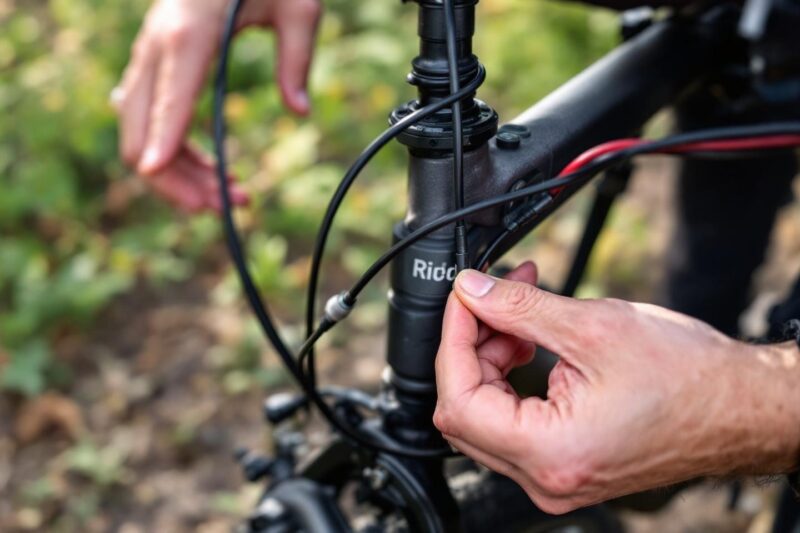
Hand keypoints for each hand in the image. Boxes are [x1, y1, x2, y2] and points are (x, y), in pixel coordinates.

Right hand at [113, 0, 320, 211]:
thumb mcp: (297, 6)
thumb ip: (296, 59)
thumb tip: (299, 110)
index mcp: (189, 36)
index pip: (167, 106)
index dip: (166, 152)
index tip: (174, 191)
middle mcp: (157, 48)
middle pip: (140, 133)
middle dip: (178, 180)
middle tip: (230, 204)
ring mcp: (149, 54)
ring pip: (137, 132)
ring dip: (175, 172)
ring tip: (226, 195)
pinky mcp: (155, 60)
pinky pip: (146, 116)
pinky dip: (169, 148)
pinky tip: (204, 168)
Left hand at [434, 265, 799, 513]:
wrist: (739, 406)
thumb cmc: (690, 378)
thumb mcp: (594, 327)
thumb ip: (519, 309)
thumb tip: (471, 290)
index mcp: (550, 453)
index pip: (459, 399)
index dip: (454, 339)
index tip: (465, 297)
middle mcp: (545, 476)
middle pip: (466, 408)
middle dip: (473, 344)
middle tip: (495, 297)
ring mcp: (553, 474)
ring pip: (486, 412)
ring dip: (491, 356)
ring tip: (520, 313)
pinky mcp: (563, 461)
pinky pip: (512, 420)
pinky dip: (511, 375)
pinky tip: (529, 340)